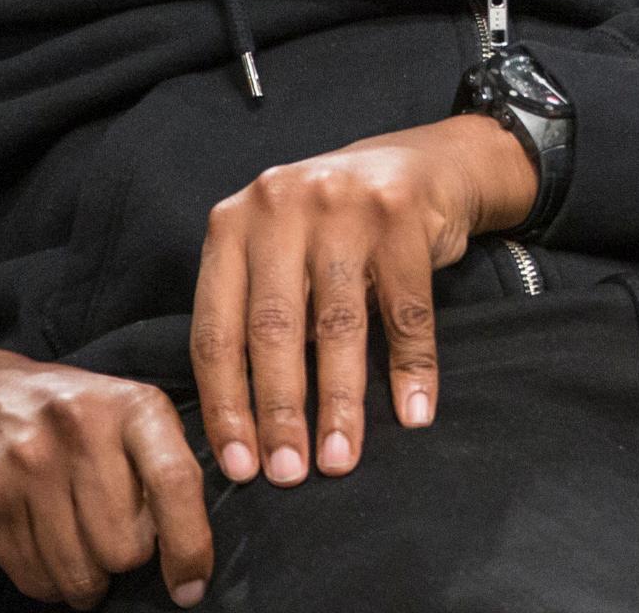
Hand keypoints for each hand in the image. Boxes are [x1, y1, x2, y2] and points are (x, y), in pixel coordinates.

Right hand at [0, 344, 211, 607]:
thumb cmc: (75, 414)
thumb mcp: (132, 412)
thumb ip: (168, 464)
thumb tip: (193, 544)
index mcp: (131, 406)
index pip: (174, 481)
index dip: (189, 544)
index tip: (191, 585)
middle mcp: (77, 431)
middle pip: (124, 547)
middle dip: (127, 558)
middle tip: (116, 536)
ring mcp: (25, 467)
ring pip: (78, 575)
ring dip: (89, 579)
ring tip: (84, 546)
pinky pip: (35, 580)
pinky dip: (51, 582)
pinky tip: (50, 550)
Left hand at [190, 113, 534, 487]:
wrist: (422, 164)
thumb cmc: (334, 230)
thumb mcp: (277, 252)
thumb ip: (254, 311)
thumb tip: (241, 426)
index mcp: (233, 224)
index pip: (216, 328)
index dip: (225, 404)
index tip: (240, 466)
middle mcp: (279, 206)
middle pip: (272, 329)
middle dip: (279, 412)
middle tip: (288, 474)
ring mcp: (342, 205)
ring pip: (337, 325)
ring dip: (340, 403)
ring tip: (340, 459)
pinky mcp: (401, 213)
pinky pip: (406, 310)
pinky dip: (412, 369)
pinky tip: (414, 415)